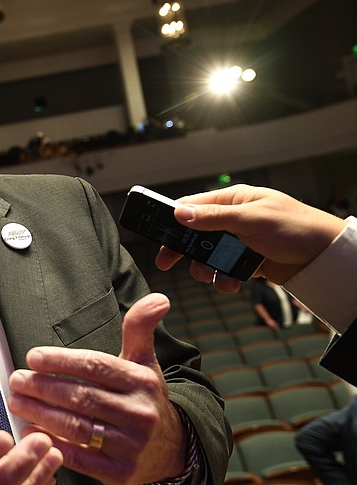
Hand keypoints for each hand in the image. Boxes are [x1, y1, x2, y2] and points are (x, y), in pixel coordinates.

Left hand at [8, 293, 186, 484]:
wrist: (171, 447)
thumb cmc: (145, 397)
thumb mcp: (144, 361)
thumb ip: (139, 329)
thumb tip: (158, 298)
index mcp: (141, 381)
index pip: (95, 367)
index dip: (61, 361)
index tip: (32, 357)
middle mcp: (139, 413)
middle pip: (81, 397)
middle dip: (43, 387)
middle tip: (16, 380)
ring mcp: (131, 445)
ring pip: (77, 426)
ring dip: (41, 414)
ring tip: (16, 402)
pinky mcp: (121, 473)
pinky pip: (81, 458)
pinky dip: (53, 444)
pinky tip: (31, 433)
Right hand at [153, 185, 345, 291]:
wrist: (326, 258)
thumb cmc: (297, 228)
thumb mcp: (252, 220)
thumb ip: (214, 218)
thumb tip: (180, 213)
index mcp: (233, 201)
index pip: (193, 206)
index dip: (173, 220)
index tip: (158, 234)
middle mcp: (234, 220)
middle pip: (196, 234)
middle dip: (184, 250)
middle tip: (167, 262)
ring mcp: (241, 241)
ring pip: (209, 256)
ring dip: (207, 269)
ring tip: (214, 278)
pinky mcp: (248, 260)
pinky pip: (226, 270)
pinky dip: (225, 279)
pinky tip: (233, 283)